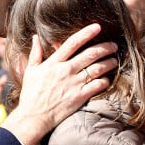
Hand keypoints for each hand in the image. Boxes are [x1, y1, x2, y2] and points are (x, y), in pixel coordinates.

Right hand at [2, 23, 116, 144]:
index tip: (97, 27)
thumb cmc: (31, 95)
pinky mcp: (80, 96)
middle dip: (105, 47)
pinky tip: (107, 78)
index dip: (86, 33)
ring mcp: (74, 84)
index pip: (72, 43)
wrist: (34, 117)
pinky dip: (105, 80)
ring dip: (108, 63)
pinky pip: (98, 85)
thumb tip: (35, 37)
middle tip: (113, 45)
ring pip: (97, 68)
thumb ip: (35, 53)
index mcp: (53, 63)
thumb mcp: (30, 71)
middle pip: (90, 54)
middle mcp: (65, 71)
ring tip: (114, 60)